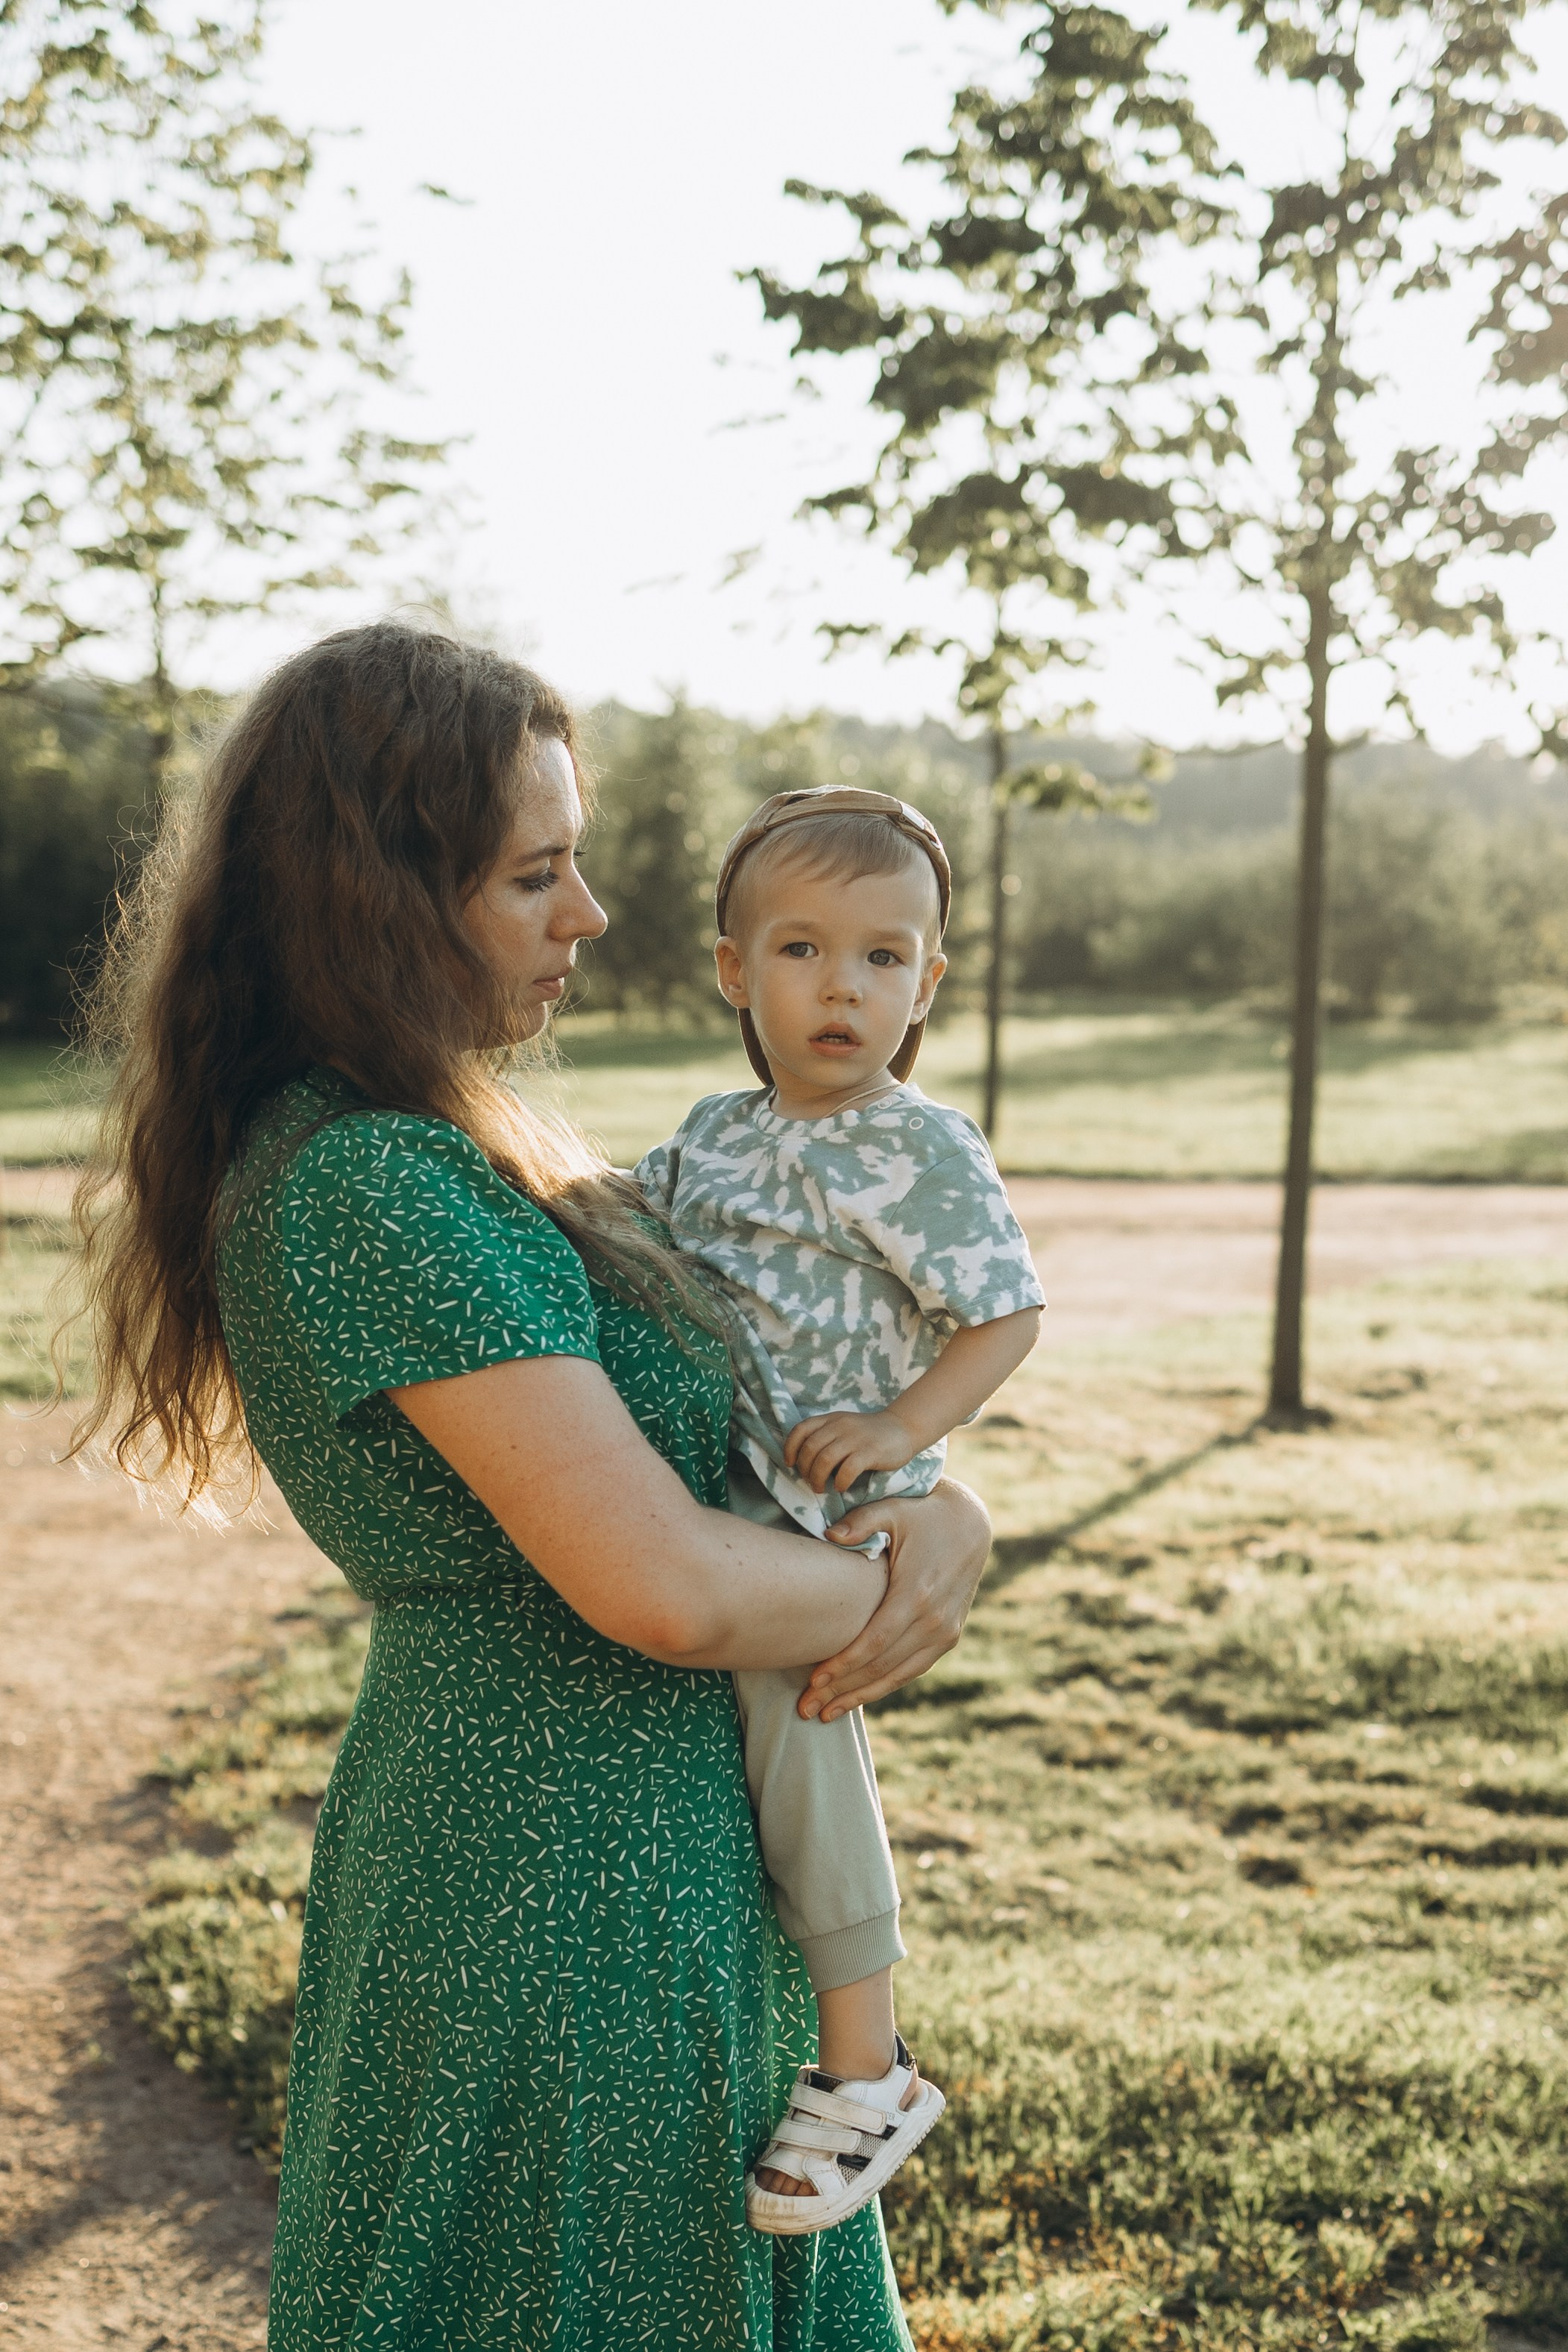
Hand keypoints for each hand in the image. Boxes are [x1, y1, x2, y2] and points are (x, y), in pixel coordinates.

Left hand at [783, 1406, 918, 1493]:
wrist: (902, 1428)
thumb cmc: (868, 1434)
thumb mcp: (844, 1427)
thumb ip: (826, 1436)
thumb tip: (802, 1461)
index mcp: (831, 1419)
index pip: (801, 1429)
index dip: (790, 1448)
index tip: (790, 1464)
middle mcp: (840, 1426)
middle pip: (810, 1448)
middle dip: (805, 1470)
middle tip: (811, 1482)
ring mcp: (855, 1438)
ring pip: (824, 1460)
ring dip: (818, 1479)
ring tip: (822, 1488)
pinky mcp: (870, 1452)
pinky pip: (847, 1470)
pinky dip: (839, 1482)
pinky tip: (841, 1487)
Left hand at [797, 1479, 990, 1721]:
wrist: (971, 1523)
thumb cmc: (923, 1514)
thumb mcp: (893, 1510)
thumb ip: (860, 1522)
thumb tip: (829, 1535)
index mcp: (917, 1593)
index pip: (875, 1642)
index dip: (844, 1665)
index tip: (813, 1680)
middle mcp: (934, 1620)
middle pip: (882, 1666)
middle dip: (842, 1689)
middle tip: (805, 1709)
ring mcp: (945, 1631)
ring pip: (898, 1675)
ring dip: (861, 1696)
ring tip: (825, 1713)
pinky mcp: (949, 1636)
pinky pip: (913, 1669)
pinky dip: (885, 1686)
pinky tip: (857, 1696)